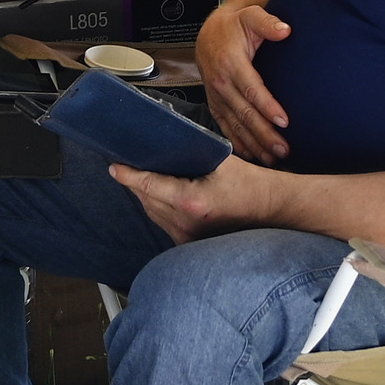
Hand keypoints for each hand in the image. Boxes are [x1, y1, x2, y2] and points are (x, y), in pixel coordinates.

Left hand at [110, 158, 276, 245]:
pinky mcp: (190, 244)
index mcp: (191, 201)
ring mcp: (187, 237)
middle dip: (135, 183)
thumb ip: (191, 151)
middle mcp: (185, 223)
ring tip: (139, 178)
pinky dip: (157, 209)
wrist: (270, 209)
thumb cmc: (248, 182)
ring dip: (144, 196)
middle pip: (146, 200)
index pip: (149, 186)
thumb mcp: (219, 159)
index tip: (115, 167)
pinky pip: (164, 224)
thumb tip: (164, 140)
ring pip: (152, 213)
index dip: (128, 175)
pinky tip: (157, 196)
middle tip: (126, 166)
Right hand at [195, 3, 291, 163]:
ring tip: (273, 157)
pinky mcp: (215, 105)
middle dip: (264, 134)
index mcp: (231, 64)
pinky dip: (238, 143)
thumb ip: (268, 22)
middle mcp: (221, 84)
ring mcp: (217, 97)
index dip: (268, 107)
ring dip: (254, 143)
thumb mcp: (250, 16)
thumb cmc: (233, 27)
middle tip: (283, 148)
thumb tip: (284, 30)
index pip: (252, 89)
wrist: (208, 34)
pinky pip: (225, 127)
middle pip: (245, 114)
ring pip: (235, 125)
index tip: (284, 121)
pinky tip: (252, 154)